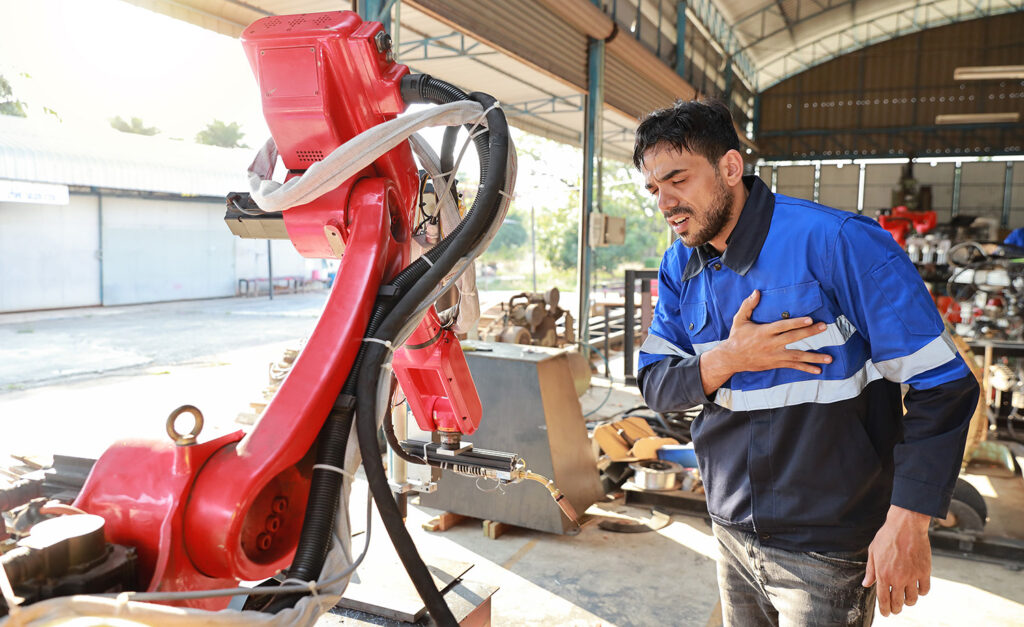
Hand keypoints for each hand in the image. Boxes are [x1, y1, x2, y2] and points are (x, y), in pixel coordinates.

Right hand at [699, 290, 831, 394]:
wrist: (732, 358)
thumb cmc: (736, 337)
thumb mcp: (739, 320)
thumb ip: (748, 305)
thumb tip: (756, 292)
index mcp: (764, 331)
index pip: (783, 326)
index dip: (796, 323)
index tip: (810, 319)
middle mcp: (771, 344)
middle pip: (793, 338)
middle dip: (810, 332)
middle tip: (823, 327)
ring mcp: (775, 355)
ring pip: (797, 356)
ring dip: (814, 357)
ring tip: (829, 358)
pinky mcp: (776, 363)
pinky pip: (793, 366)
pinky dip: (806, 368)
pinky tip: (818, 370)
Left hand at [863, 505, 931, 615]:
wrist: (906, 526)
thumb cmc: (887, 536)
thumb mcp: (873, 552)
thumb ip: (870, 570)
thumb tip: (866, 584)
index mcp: (883, 574)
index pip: (883, 599)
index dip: (885, 609)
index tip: (886, 614)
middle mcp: (897, 578)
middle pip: (898, 603)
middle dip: (896, 609)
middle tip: (896, 609)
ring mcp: (912, 576)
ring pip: (912, 599)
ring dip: (909, 601)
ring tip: (906, 598)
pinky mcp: (924, 571)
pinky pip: (925, 590)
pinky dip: (921, 592)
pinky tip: (917, 589)